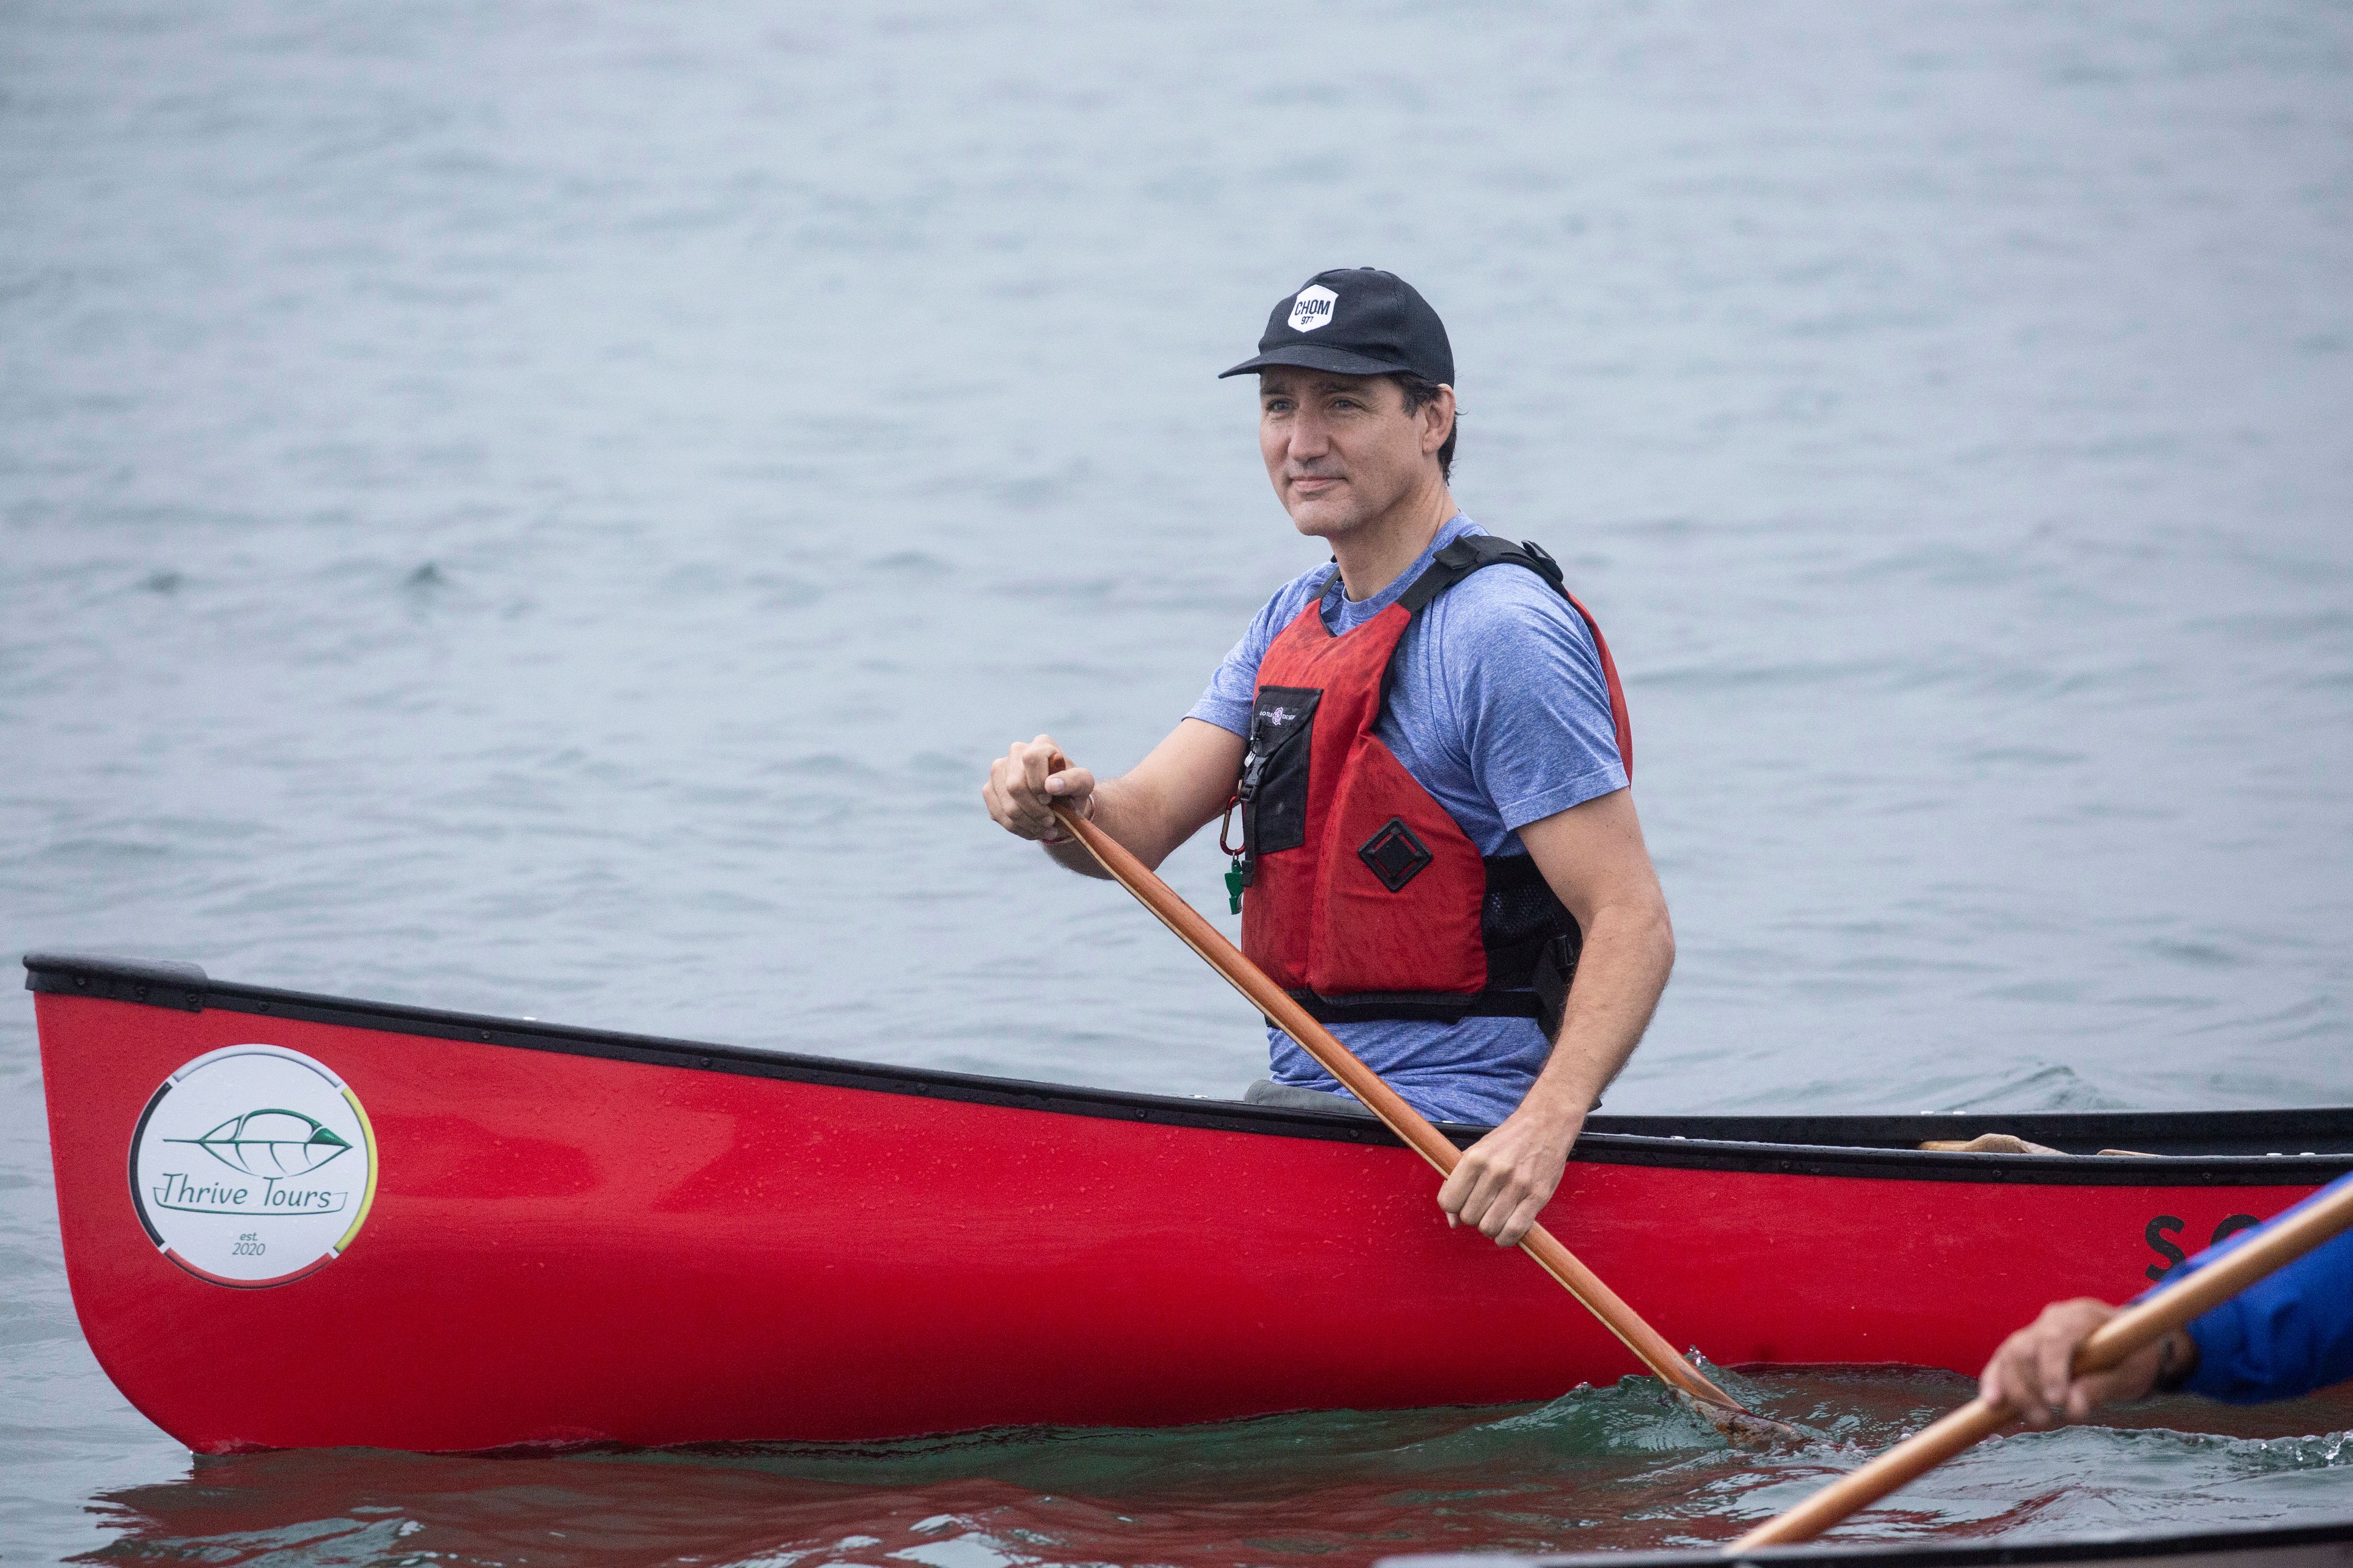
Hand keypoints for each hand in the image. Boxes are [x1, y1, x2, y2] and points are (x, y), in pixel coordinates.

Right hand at [983, 734, 1095, 842]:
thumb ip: (1073, 781)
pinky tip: (1032, 829)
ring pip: (1006, 805)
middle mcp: (1016, 752)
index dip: (1039, 783)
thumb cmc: (1072, 789)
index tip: (1050, 800)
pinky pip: (998, 814)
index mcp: (1041, 744)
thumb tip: (1051, 786)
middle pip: (1014, 785)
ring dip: (1028, 824)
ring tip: (1045, 830)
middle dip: (1034, 810)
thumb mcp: (1083, 784)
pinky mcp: (989, 789)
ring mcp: (998, 770)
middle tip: (1050, 822)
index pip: (1031, 759)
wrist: (1060, 802)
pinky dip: (1017, 828)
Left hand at [1436, 1102, 1582, 1245]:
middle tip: (1483, 1206)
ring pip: (1489, 1227)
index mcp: (1475, 1158)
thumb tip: (1452, 1221)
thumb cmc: (1509, 1140)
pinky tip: (1506, 1230)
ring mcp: (1518, 1184)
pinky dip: (1506, 1237)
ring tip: (1496, 1215)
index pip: (1449, 1201)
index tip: (1461, 1203)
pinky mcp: (1538, 1196)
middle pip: (1469, 1217)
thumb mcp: (1476, 1152)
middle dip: (1473, 1216)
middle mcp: (1495, 1171)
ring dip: (1490, 1227)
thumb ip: (1457, 1183)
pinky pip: (1514, 1230)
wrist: (1546, 1124)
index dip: (1453, 1207)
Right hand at [1978, 1298, 2186, 1426]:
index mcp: (2081, 1315)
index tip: (2057, 1403)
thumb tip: (2072, 1409)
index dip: (2051, 1371)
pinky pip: (2001, 1362)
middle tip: (2046, 1420)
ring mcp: (2034, 1331)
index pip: (2056, 1340)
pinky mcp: (2023, 1347)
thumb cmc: (2134, 1358)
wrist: (2128, 1347)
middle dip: (2030, 1388)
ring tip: (2037, 1420)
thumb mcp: (2130, 1373)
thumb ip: (2100, 1386)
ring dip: (2015, 1391)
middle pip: (2025, 1349)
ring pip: (2009, 1356)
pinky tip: (1991, 1404)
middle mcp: (2051, 1318)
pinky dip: (1994, 1382)